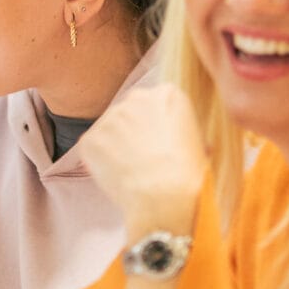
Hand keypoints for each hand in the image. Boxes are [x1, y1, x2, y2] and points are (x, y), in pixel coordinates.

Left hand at [75, 83, 206, 234]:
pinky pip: (92, 148)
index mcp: (167, 94)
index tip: (158, 144)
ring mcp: (110, 116)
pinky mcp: (90, 137)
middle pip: (130, 113)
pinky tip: (116, 175)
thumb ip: (182, 133)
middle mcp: (137, 97)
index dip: (155, 127)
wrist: (163, 193)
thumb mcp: (197, 144)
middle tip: (141, 158)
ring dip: (115, 147)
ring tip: (130, 170)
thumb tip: (181, 143)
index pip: (155, 104)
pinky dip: (99, 162)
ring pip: (110, 131)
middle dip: (132, 133)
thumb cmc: (187, 174)